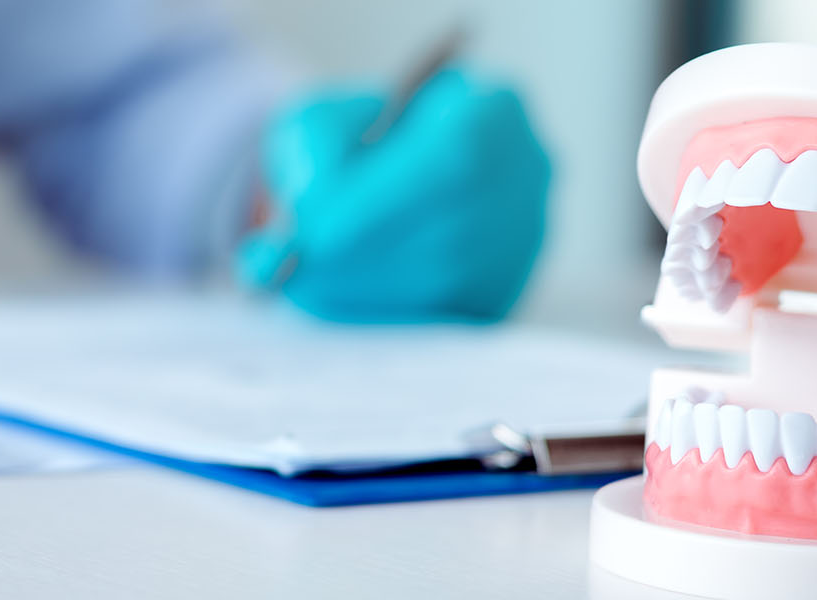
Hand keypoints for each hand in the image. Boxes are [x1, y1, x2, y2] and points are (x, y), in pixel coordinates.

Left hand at [238, 68, 551, 322]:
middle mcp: (526, 177)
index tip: (311, 231)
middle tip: (290, 270)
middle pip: (452, 227)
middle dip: (362, 255)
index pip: (453, 156)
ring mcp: (523, 243)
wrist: (386, 179)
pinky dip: (378, 315)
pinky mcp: (503, 294)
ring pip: (445, 279)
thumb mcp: (320, 119)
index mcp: (494, 108)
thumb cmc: (353, 141)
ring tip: (299, 282)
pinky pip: (445, 318)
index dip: (382, 199)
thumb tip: (307, 211)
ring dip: (363, 288)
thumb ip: (313, 147)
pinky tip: (334, 298)